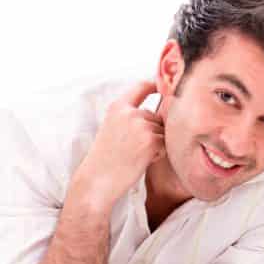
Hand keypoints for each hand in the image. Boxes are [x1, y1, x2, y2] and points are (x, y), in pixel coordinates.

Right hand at [73, 80, 164, 208]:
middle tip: (132, 148)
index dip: (156, 84)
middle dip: (152, 132)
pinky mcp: (152, 141)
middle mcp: (131, 112)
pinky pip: (166, 145)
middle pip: (157, 116)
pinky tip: (141, 160)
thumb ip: (132, 116)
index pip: (142, 86)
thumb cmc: (105, 158)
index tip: (164, 86)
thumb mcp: (113, 127)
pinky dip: (158, 154)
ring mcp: (142, 126)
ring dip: (155, 144)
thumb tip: (160, 111)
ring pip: (162, 132)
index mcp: (118, 106)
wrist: (98, 180)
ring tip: (135, 154)